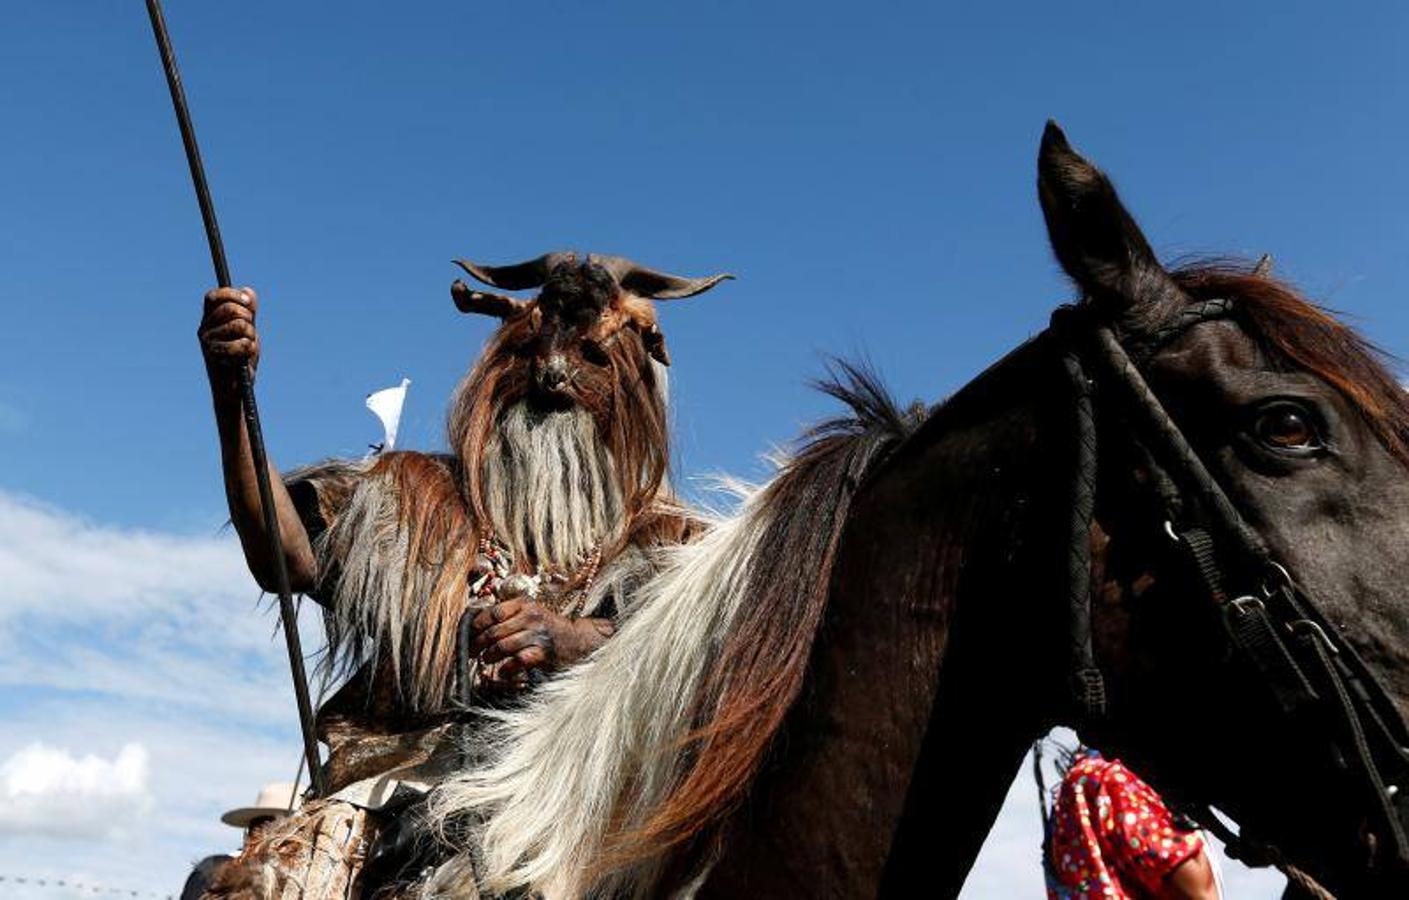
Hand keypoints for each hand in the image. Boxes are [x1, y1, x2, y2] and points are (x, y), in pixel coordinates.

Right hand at [199, 287, 259, 385]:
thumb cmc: (241, 358)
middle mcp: (204, 328)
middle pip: (230, 308)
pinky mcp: (214, 356)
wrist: (236, 386)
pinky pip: (242, 343)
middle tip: (250, 332)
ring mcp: (207, 342)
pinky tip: (244, 358)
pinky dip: (250, 350)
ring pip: (240, 324)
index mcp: (209, 320)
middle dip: (248, 318)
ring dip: (251, 336)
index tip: (249, 303)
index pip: (213, 297)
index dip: (231, 294)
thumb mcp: (248, 331)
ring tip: (246, 347)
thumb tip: (249, 291)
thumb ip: (248, 312)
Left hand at [470, 599, 613, 679]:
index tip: (468, 634)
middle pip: (495, 631)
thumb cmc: (548, 628)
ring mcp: (537, 635)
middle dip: (478, 644)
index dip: (477, 624)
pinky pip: (517, 661)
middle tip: (471, 652)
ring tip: (485, 660)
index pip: (494, 612)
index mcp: (525, 604)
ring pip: (502, 646)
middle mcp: (531, 617)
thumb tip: (477, 624)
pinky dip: (506, 669)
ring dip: (489, 656)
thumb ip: (509, 615)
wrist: (577, 641)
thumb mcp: (531, 613)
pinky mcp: (543, 653)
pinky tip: (502, 671)